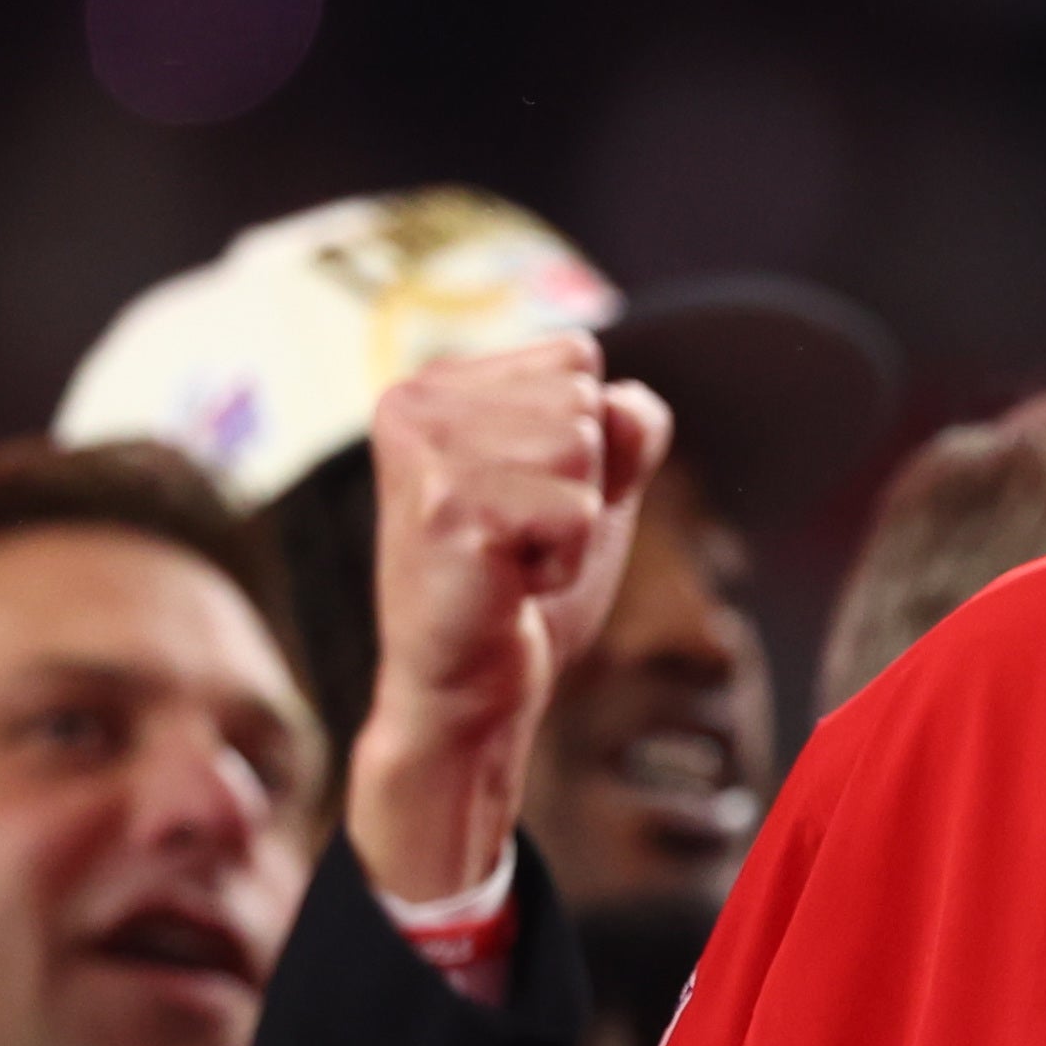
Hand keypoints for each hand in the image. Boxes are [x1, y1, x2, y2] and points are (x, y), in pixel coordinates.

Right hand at [347, 339, 670, 901]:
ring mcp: (425, 453)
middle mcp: (415, 400)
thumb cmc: (523, 585)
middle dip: (581, 483)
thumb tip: (629, 404)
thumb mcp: (590, 487)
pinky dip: (565, 560)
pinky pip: (576, 511)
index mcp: (437, 381)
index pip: (576, 358)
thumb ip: (622, 429)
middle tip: (520, 536)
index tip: (529, 497)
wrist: (470, 688)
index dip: (588, 441)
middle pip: (584, 401)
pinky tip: (511, 583)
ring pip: (583, 449)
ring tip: (513, 558)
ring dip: (572, 523)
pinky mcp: (448, 509)